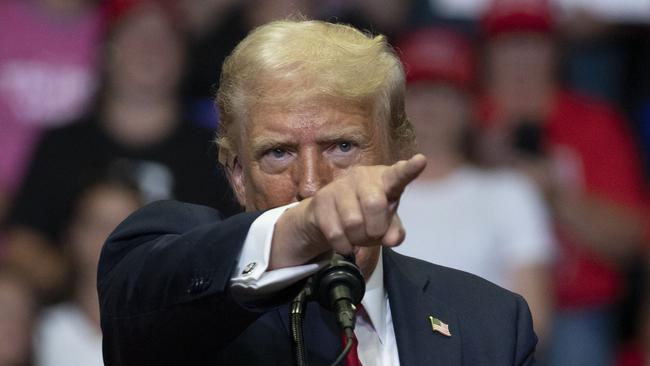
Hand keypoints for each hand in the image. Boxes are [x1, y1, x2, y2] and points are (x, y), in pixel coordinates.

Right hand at [270, 154, 426, 269]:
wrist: (326, 215)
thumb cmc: (364, 215)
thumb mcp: (385, 223)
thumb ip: (394, 231)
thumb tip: (392, 239)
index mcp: (384, 179)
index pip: (399, 175)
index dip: (410, 169)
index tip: (421, 160)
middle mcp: (362, 177)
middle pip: (375, 204)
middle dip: (375, 229)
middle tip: (373, 234)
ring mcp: (340, 186)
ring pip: (353, 222)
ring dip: (358, 239)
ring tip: (356, 236)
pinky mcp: (321, 200)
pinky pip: (336, 233)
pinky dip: (344, 245)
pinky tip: (344, 241)